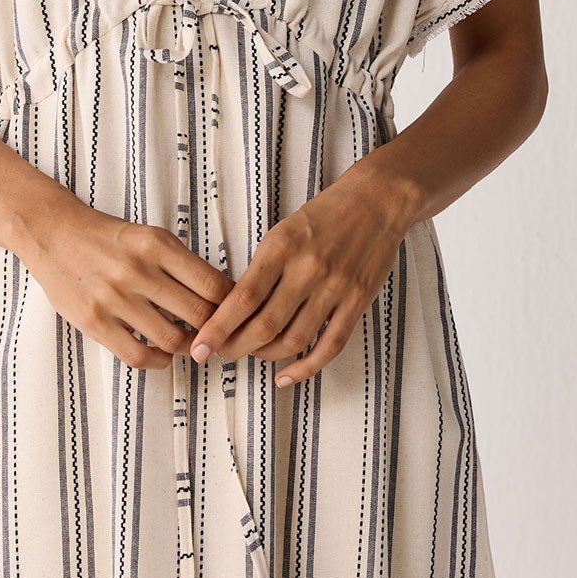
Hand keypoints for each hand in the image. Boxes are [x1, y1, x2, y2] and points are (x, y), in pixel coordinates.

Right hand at [29, 200, 230, 370]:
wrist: (54, 234)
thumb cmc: (109, 238)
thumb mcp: (150, 237)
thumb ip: (181, 265)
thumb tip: (222, 298)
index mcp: (157, 245)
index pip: (213, 285)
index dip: (232, 306)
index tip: (236, 315)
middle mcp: (137, 271)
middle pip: (198, 315)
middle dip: (215, 331)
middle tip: (219, 336)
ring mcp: (114, 298)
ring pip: (172, 340)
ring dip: (189, 347)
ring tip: (191, 344)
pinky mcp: (94, 322)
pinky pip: (138, 356)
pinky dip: (159, 361)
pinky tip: (163, 354)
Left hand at [188, 162, 415, 385]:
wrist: (376, 200)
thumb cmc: (323, 215)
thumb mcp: (283, 232)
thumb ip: (263, 269)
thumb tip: (235, 309)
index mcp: (282, 248)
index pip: (243, 298)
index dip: (219, 328)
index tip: (199, 347)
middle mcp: (307, 269)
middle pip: (265, 325)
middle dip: (236, 348)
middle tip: (219, 355)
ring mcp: (335, 288)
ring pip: (294, 339)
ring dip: (266, 356)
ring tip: (252, 355)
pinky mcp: (357, 301)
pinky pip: (330, 345)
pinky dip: (306, 367)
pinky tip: (286, 377)